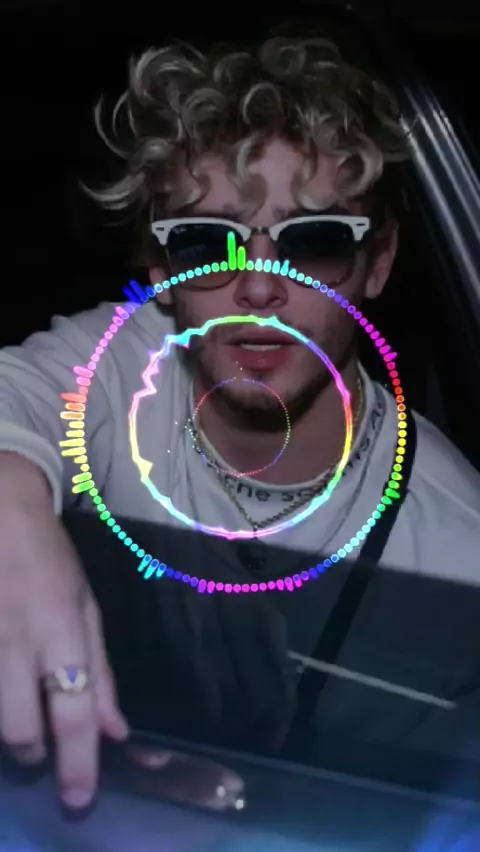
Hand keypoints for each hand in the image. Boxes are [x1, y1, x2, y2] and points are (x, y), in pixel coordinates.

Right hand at [0, 458, 127, 810]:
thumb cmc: (50, 559)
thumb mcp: (87, 607)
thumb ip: (101, 670)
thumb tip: (117, 730)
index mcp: (61, 631)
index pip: (75, 711)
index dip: (79, 762)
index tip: (80, 798)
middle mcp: (18, 642)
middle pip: (20, 729)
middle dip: (34, 752)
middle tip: (43, 747)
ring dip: (10, 731)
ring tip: (21, 715)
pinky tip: (5, 682)